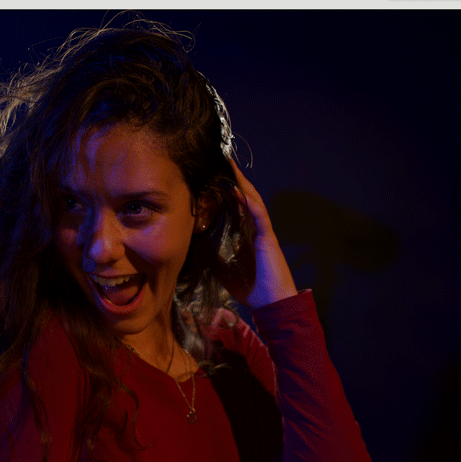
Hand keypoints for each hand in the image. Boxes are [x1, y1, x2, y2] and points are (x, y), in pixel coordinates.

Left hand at [216, 158, 297, 308]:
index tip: (209, 174)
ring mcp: (262, 230)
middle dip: (232, 178)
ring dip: (241, 183)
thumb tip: (190, 244)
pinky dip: (251, 202)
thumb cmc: (249, 286)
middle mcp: (254, 227)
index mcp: (244, 232)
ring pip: (252, 200)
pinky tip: (241, 191)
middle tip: (220, 159)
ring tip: (230, 166)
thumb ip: (211, 253)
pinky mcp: (268, 237)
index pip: (233, 204)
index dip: (223, 189)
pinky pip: (260, 215)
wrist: (270, 303)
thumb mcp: (222, 267)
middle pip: (243, 196)